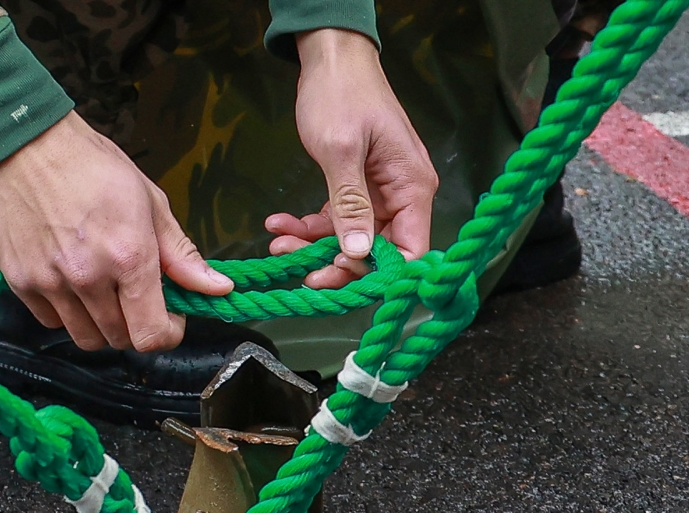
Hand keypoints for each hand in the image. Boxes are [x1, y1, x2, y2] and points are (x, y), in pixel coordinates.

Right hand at [0, 112, 233, 351]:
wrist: (27, 144)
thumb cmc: (93, 166)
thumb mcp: (150, 202)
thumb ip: (181, 255)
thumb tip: (219, 289)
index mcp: (129, 256)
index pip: (151, 334)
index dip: (167, 332)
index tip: (168, 316)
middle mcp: (88, 277)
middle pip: (120, 339)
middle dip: (136, 325)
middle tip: (135, 296)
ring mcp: (50, 283)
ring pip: (86, 338)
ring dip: (102, 325)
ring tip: (103, 292)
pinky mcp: (20, 282)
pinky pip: (51, 322)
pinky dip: (66, 313)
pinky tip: (71, 284)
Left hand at [265, 29, 437, 288]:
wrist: (330, 59)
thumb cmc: (341, 95)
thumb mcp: (341, 150)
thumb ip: (350, 204)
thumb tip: (358, 253)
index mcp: (411, 187)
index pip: (408, 251)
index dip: (375, 274)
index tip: (334, 277)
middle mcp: (401, 195)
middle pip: (375, 251)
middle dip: (333, 263)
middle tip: (298, 271)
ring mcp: (378, 193)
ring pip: (350, 239)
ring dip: (313, 246)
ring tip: (277, 243)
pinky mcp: (356, 188)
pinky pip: (335, 219)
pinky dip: (308, 225)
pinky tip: (279, 224)